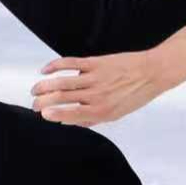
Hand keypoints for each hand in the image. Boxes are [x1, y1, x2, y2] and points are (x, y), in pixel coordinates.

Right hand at [32, 52, 169, 126]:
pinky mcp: (96, 63)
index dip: (54, 115)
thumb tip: (66, 122)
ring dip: (44, 86)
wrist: (152, 73)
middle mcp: (97, 95)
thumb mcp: (115, 114)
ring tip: (34, 90)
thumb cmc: (134, 96)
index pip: (72, 114)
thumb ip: (90, 119)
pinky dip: (55, 66)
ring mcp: (95, 78)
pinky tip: (45, 70)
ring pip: (62, 82)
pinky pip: (71, 63)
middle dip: (43, 102)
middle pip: (62, 98)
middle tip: (33, 105)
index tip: (42, 115)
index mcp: (102, 111)